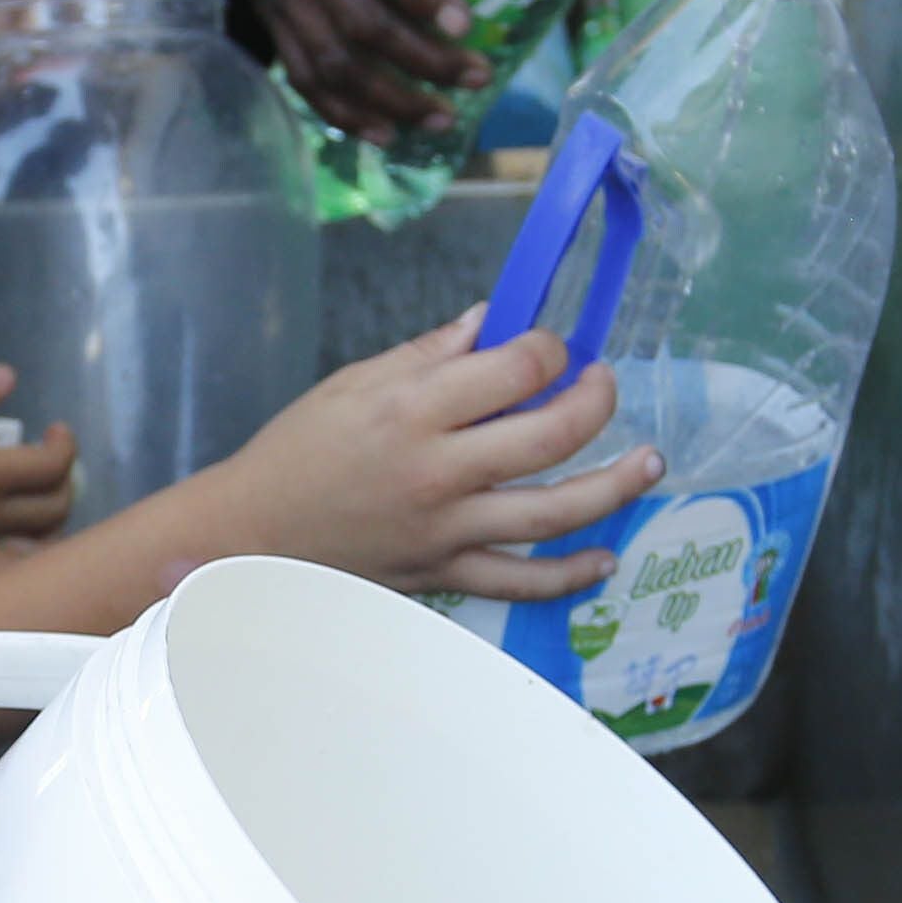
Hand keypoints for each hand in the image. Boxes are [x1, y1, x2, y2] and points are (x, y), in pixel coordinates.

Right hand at [0, 366, 74, 540]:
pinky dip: (36, 536)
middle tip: (52, 455)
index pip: (51, 467)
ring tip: (41, 485)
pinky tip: (25, 517)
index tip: (57, 430)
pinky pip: (24, 554)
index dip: (66, 446)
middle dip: (65, 477)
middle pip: (56, 505)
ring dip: (53, 508)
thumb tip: (8, 376)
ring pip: (45, 535)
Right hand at [145, 0, 465, 139]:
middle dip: (421, 63)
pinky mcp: (263, 4)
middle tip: (475, 78)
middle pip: (358, 22)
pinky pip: (300, 70)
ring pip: (330, 60)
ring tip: (439, 119)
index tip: (467, 24)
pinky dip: (341, 110)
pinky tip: (382, 132)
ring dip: (387, 100)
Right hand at [213, 312, 649, 601]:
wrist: (252, 533)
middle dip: (595, 401)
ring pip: (553, 512)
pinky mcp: (445, 574)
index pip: (514, 367)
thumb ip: (431, 353)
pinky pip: (520, 580)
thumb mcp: (356, 382)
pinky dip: (569, 575)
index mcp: (412, 408)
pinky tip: (603, 559)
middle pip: (549, 434)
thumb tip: (495, 322)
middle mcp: (438, 470)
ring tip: (649, 462)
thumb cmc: (299, 451)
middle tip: (604, 385)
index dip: (549, 348)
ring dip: (614, 485)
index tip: (550, 346)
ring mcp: (446, 529)